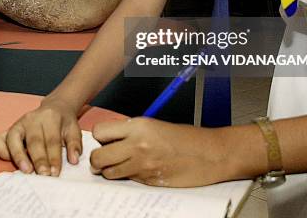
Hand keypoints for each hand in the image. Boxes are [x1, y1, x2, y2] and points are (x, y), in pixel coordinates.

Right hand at [0, 96, 82, 176]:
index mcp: (50, 117)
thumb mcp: (74, 129)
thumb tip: (74, 160)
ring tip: (26, 171)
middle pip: (34, 140)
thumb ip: (74, 144)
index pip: (51, 139)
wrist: (55, 108)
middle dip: (38, 159)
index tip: (55, 173)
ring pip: (13, 138)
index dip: (53, 157)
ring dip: (18, 156)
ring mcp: (18, 123)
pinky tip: (9, 160)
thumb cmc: (63, 123)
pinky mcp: (9, 129)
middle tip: (43, 175)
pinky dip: (1, 150)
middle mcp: (32, 118)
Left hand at [90, 117, 231, 186]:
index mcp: (138, 126)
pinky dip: (127, 176)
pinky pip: (126, 180)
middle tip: (105, 156)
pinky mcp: (148, 181)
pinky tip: (137, 170)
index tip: (106, 138)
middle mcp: (136, 145)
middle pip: (98, 156)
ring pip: (108, 172)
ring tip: (120, 164)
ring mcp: (141, 165)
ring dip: (110, 170)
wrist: (209, 154)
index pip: (99, 132)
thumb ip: (131, 131)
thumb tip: (111, 138)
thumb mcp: (154, 125)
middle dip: (98, 158)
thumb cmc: (185, 138)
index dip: (100, 137)